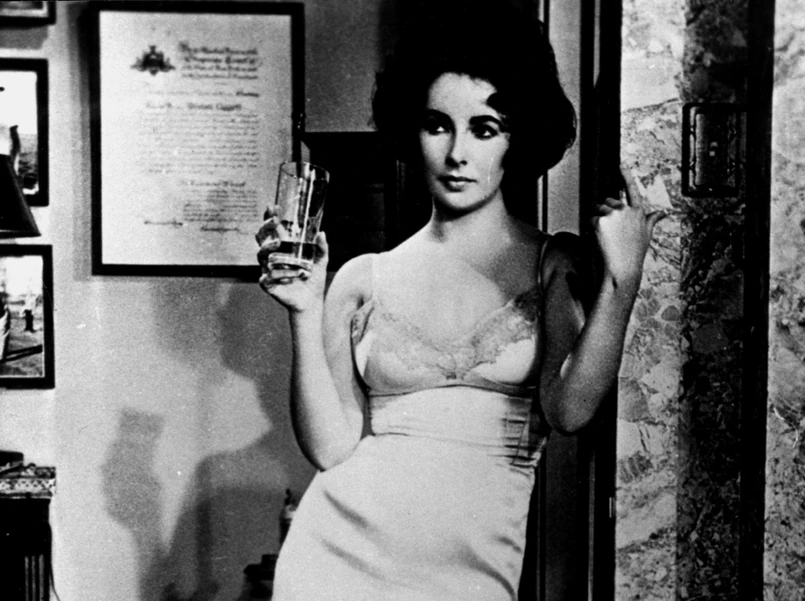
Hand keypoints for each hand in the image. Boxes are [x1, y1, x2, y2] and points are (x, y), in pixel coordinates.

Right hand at [256, 205, 328, 313]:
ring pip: (261, 255)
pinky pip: (268, 276)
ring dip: (270, 248)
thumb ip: (322, 247)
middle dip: (265, 228)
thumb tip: (322, 233)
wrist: (311, 302)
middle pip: (260, 239)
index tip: (273, 207)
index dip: (269, 218)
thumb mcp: (321, 261)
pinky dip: (281, 275)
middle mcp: (272, 258)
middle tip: (274, 222)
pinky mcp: (268, 284)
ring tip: (280, 244)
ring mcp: (268, 270)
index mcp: (282, 249)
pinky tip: (294, 276)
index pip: (271, 231)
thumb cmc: (313, 279)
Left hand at [592, 168, 665, 288]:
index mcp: (638, 212)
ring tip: (605, 238)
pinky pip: (590, 220)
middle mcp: (626, 210)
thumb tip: (663, 213)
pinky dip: (590, 229)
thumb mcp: (646, 235)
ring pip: (597, 210)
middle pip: (608, 202)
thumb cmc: (634, 254)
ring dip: (597, 220)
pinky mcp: (601, 221)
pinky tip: (599, 240)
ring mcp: (613, 214)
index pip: (631, 190)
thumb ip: (652, 220)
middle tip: (608, 232)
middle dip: (605, 212)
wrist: (623, 269)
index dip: (626, 176)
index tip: (621, 164)